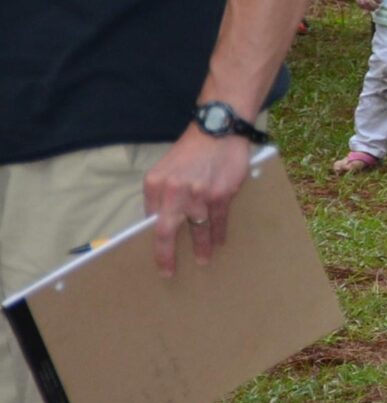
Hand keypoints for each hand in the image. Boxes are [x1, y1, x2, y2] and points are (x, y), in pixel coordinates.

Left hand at [144, 128, 253, 276]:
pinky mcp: (220, 195)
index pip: (150, 218)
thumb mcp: (166, 169)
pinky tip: (219, 243)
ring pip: (197, 229)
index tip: (155, 254)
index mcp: (154, 184)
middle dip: (165, 255)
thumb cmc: (192, 151)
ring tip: (203, 260)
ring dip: (201, 248)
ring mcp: (198, 194)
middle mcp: (173, 191)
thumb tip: (159, 220)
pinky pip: (217, 221)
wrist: (218, 130)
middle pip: (166, 231)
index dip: (153, 238)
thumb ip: (161, 193)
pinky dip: (218, 235)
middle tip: (168, 271)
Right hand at [355, 0, 383, 9]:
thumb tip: (381, 0)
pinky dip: (361, 6)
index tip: (380, 2)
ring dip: (367, 8)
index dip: (378, 1)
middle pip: (367, 1)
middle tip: (376, 8)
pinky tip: (366, 8)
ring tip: (372, 9)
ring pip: (362, 3)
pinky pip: (357, 2)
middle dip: (372, 6)